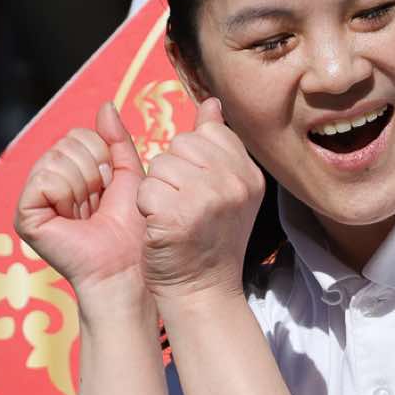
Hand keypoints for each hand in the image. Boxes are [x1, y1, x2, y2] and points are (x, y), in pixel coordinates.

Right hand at [16, 102, 149, 299]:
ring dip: (83, 185)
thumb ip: (116, 140)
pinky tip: (73, 216)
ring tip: (87, 211)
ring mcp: (33, 198)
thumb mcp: (128, 174)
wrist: (126, 266)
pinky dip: (66, 194)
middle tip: (98, 201)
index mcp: (68, 171)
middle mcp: (46, 182)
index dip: (102, 157)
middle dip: (94, 170)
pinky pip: (44, 178)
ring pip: (57, 159)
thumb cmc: (130, 227)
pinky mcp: (25, 215)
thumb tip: (105, 106)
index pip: (79, 134)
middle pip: (66, 143)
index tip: (109, 186)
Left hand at [136, 97, 264, 302]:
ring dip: (157, 192)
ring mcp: (208, 199)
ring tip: (173, 218)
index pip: (206, 134)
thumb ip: (217, 144)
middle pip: (179, 145)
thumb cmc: (207, 240)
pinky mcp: (178, 216)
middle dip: (171, 174)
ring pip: (160, 166)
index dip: (191, 160)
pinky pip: (146, 189)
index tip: (199, 192)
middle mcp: (234, 183)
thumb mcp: (225, 189)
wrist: (203, 292)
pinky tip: (162, 229)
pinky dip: (145, 209)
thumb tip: (212, 103)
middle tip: (185, 208)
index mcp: (249, 174)